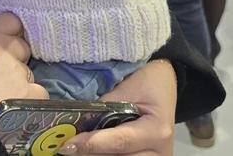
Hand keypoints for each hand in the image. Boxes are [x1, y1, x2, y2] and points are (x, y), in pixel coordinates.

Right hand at [0, 12, 46, 115]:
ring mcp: (17, 71)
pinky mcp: (28, 93)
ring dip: (19, 81)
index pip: (12, 21)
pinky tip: (13, 108)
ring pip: (28, 72)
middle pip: (22, 47)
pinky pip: (39, 93)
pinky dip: (30, 100)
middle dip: (15, 59)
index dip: (10, 33)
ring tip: (1, 96)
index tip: (4, 44)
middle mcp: (4, 49)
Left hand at [60, 60, 176, 154]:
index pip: (120, 141)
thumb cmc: (148, 83)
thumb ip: (104, 107)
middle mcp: (159, 153)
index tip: (68, 145)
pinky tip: (88, 150)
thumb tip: (75, 123)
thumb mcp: (128, 87)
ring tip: (75, 149)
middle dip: (89, 154)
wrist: (165, 87)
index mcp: (157, 130)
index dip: (92, 144)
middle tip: (66, 147)